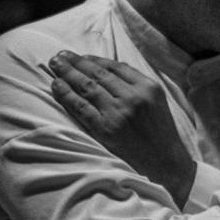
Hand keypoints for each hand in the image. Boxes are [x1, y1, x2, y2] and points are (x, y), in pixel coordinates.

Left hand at [48, 51, 194, 205]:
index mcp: (147, 87)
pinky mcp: (105, 129)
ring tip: (54, 64)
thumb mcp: (157, 101)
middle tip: (59, 56)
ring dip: (67, 73)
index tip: (80, 57)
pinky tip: (56, 85)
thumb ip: (136, 84)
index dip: (94, 60)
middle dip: (76, 62)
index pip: (115, 67)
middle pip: (98, 74)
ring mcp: (118, 112)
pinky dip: (66, 95)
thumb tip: (109, 68)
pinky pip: (80, 107)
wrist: (166, 164)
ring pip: (87, 87)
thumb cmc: (160, 133)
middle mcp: (133, 97)